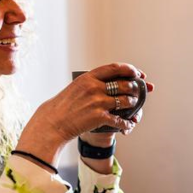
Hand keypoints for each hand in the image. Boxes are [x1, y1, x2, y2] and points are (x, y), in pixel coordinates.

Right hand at [16, 63, 153, 162]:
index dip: (130, 70)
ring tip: (132, 105)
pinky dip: (126, 123)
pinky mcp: (99, 117)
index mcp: (89, 77)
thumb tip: (113, 80)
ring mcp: (98, 102)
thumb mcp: (77, 86)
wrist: (54, 122)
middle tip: (138, 91)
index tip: (138, 73)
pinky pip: (120, 120)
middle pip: (124, 84)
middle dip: (135, 88)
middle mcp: (94, 87)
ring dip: (133, 104)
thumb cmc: (65, 105)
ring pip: (126, 101)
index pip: (115, 68)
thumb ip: (94, 82)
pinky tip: (128, 124)